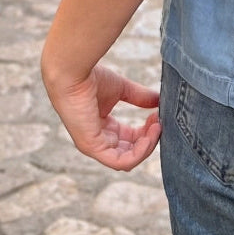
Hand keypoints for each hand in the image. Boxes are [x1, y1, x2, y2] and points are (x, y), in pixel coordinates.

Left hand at [43, 62, 160, 170]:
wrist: (73, 73)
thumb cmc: (91, 78)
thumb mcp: (122, 89)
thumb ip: (140, 97)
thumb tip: (160, 100)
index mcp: (104, 129)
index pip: (130, 140)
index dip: (147, 132)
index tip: (159, 116)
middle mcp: (99, 141)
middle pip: (130, 152)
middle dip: (149, 140)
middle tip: (160, 122)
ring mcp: (94, 146)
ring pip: (127, 160)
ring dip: (146, 147)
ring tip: (157, 127)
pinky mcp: (92, 147)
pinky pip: (119, 161)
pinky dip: (138, 153)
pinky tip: (148, 136)